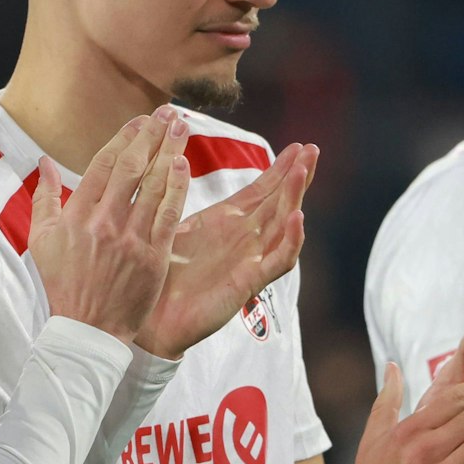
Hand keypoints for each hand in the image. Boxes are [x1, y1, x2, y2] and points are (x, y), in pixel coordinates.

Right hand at [30, 107, 189, 342]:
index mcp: (77, 216)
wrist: (87, 328)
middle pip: (132, 168)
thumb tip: (43, 162)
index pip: (103, 166)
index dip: (124, 138)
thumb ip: (44, 197)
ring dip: (169, 153)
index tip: (140, 120)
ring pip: (153, 186)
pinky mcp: (153, 257)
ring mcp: (130, 239)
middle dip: (151, 136)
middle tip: (167, 114)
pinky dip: (177, 188)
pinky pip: (168, 215)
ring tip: (181, 128)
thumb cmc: (63, 283)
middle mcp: (104, 223)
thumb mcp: (41, 240)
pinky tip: (184, 166)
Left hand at [132, 143, 316, 358]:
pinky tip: (297, 217)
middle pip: (280, 201)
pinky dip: (291, 240)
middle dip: (297, 175)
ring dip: (294, 198)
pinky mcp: (249, 282)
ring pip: (283, 225)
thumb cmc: (160, 273)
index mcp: (228, 222)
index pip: (263, 190)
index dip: (280, 168)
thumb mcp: (172, 225)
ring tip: (302, 172)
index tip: (298, 146)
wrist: (151, 318)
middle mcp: (245, 239)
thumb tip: (171, 159)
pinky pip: (278, 260)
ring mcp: (251, 259)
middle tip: (313, 149)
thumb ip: (178, 195)